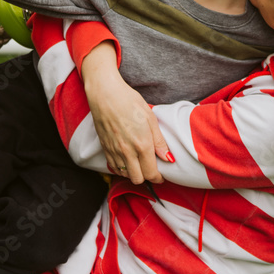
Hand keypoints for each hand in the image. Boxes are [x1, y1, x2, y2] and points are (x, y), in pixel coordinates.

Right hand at [81, 43, 170, 184]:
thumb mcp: (150, 118)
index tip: (161, 174)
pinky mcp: (104, 148)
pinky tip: (127, 158)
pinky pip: (113, 167)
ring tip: (139, 163)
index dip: (158, 177)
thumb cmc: (129, 101)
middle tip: (151, 169)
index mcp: (142, 144)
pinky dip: (121, 168)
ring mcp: (114, 151)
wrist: (105, 94)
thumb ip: (159, 141)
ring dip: (134, 173)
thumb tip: (168, 158)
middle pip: (138, 179)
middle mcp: (127, 152)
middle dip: (147, 177)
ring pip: (125, 175)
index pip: (151, 173)